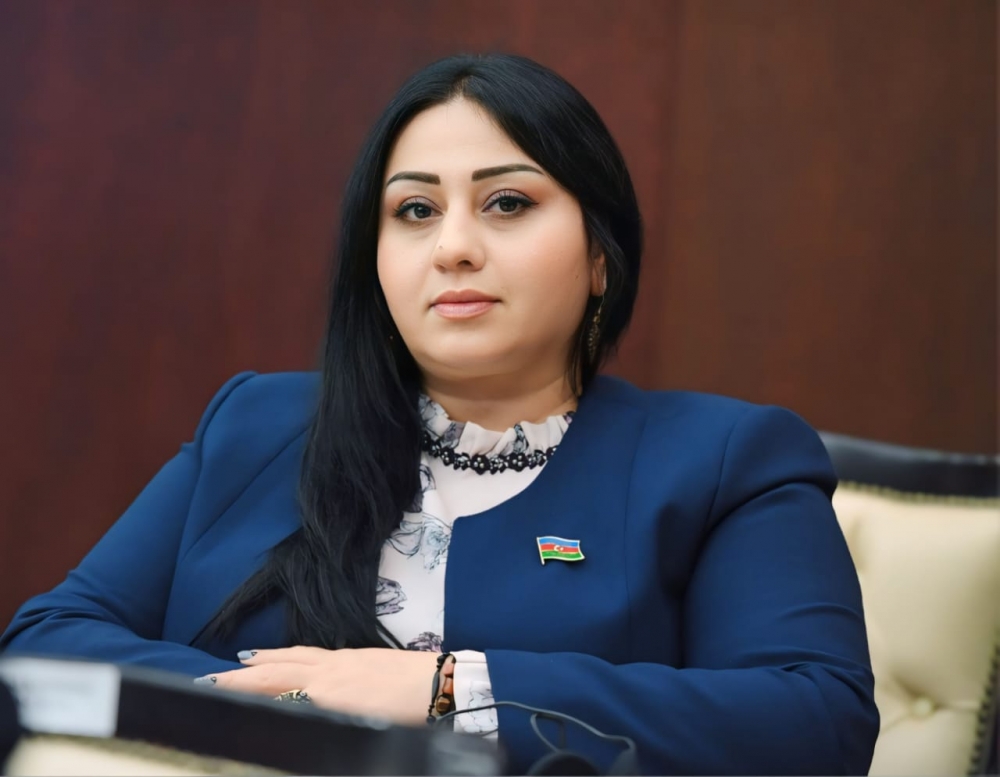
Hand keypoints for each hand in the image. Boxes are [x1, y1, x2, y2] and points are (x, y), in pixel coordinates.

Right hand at [200, 646, 439, 724]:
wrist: (441, 685)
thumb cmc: (406, 716)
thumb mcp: (361, 732)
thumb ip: (323, 725)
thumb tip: (294, 716)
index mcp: (325, 691)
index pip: (270, 687)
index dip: (237, 690)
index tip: (207, 689)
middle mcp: (329, 670)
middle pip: (276, 668)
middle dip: (241, 674)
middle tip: (210, 678)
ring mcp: (343, 659)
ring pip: (294, 655)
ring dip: (265, 659)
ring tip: (243, 662)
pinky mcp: (358, 654)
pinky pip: (313, 651)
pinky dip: (292, 652)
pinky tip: (294, 655)